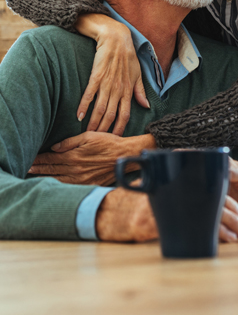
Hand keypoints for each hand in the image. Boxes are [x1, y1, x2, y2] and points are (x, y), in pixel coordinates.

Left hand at [28, 132, 155, 184]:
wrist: (125, 156)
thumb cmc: (108, 142)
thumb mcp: (89, 136)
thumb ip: (70, 142)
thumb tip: (54, 147)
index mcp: (74, 156)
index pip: (51, 158)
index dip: (39, 159)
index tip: (30, 159)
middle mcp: (76, 170)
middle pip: (52, 170)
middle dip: (38, 169)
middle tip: (26, 168)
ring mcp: (82, 179)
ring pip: (58, 180)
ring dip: (45, 178)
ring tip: (34, 177)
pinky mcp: (89, 184)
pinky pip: (70, 187)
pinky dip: (59, 186)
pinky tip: (54, 185)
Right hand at [75, 14, 149, 134]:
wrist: (116, 39)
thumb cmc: (128, 56)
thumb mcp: (138, 74)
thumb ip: (140, 92)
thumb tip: (146, 106)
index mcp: (129, 90)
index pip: (125, 115)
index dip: (120, 128)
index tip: (115, 139)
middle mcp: (118, 90)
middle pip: (111, 115)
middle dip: (104, 130)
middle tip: (97, 141)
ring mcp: (107, 83)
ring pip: (100, 108)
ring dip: (94, 122)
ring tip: (87, 133)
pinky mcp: (96, 76)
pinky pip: (89, 95)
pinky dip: (84, 106)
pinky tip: (79, 116)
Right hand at [97, 189, 237, 242]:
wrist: (102, 212)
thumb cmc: (130, 201)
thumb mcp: (151, 184)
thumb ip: (171, 180)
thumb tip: (198, 182)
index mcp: (169, 179)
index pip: (207, 189)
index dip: (228, 203)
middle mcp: (165, 192)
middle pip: (208, 205)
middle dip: (232, 218)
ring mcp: (156, 210)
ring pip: (200, 221)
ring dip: (224, 231)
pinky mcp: (147, 227)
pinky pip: (182, 233)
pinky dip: (205, 239)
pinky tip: (217, 245)